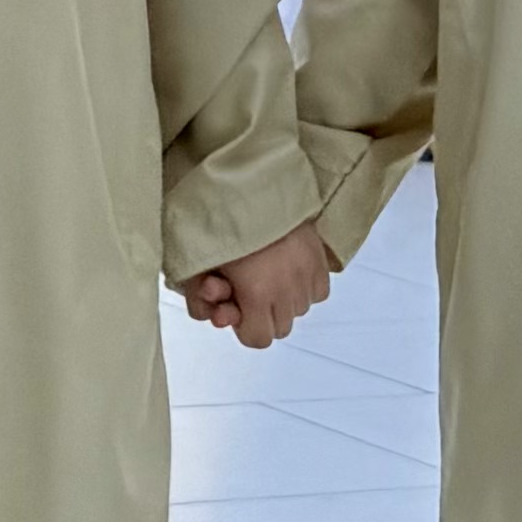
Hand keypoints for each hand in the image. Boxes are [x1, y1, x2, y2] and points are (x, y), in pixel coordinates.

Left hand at [182, 224, 332, 348]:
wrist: (256, 182)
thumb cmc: (221, 220)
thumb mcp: (199, 263)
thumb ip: (201, 299)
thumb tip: (215, 319)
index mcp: (257, 293)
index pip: (258, 339)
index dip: (242, 325)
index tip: (233, 304)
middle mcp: (287, 290)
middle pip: (279, 328)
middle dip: (262, 314)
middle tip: (248, 286)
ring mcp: (307, 276)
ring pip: (298, 310)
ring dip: (283, 299)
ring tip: (267, 269)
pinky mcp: (322, 262)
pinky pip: (316, 291)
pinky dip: (304, 285)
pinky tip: (287, 266)